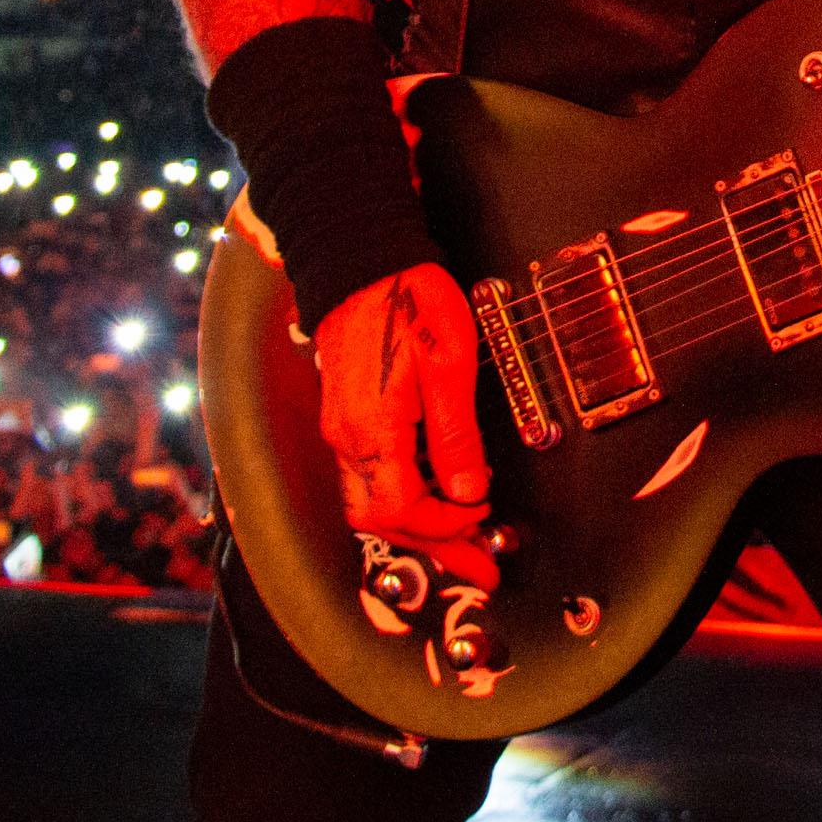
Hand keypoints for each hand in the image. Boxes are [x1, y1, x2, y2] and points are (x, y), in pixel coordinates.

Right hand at [312, 263, 495, 583]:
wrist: (363, 258)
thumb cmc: (408, 300)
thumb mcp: (449, 365)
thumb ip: (456, 437)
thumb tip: (468, 493)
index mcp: (372, 432)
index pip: (402, 511)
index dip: (445, 528)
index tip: (481, 520)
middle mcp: (346, 437)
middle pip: (379, 519)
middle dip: (431, 546)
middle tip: (476, 563)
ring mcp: (340, 426)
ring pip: (370, 500)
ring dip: (415, 523)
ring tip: (459, 534)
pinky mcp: (344, 413)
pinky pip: (367, 474)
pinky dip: (401, 494)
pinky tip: (431, 490)